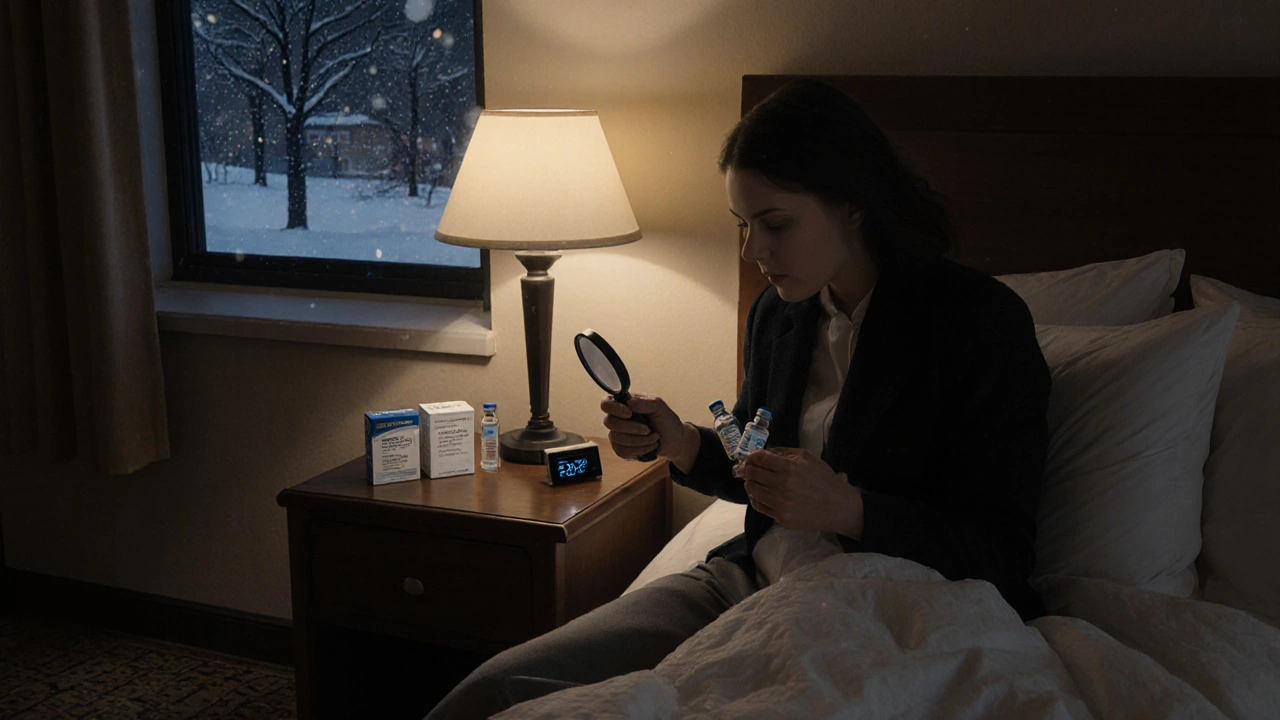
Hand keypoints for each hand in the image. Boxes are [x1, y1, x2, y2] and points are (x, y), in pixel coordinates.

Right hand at [600, 394, 697, 467]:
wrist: (674, 440)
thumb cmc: (666, 420)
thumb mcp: (659, 407)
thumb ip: (645, 402)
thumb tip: (630, 403)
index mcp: (624, 404)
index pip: (606, 404)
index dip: (614, 409)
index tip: (629, 414)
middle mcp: (618, 419)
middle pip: (610, 422)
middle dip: (631, 428)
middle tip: (648, 429)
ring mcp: (618, 435)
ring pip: (617, 439)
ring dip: (639, 440)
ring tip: (654, 437)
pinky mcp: (621, 449)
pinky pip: (622, 451)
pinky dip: (640, 449)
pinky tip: (650, 446)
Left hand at [738, 447, 863, 537]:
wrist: (838, 506)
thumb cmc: (823, 479)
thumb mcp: (807, 457)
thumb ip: (783, 452)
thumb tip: (762, 452)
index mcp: (790, 467)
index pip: (758, 458)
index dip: (751, 456)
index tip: (750, 458)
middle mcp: (783, 485)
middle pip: (751, 473)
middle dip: (747, 469)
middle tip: (748, 469)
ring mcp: (781, 503)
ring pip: (751, 490)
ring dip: (750, 483)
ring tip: (755, 481)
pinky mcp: (781, 517)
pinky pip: (758, 506)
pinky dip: (756, 498)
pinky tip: (762, 494)